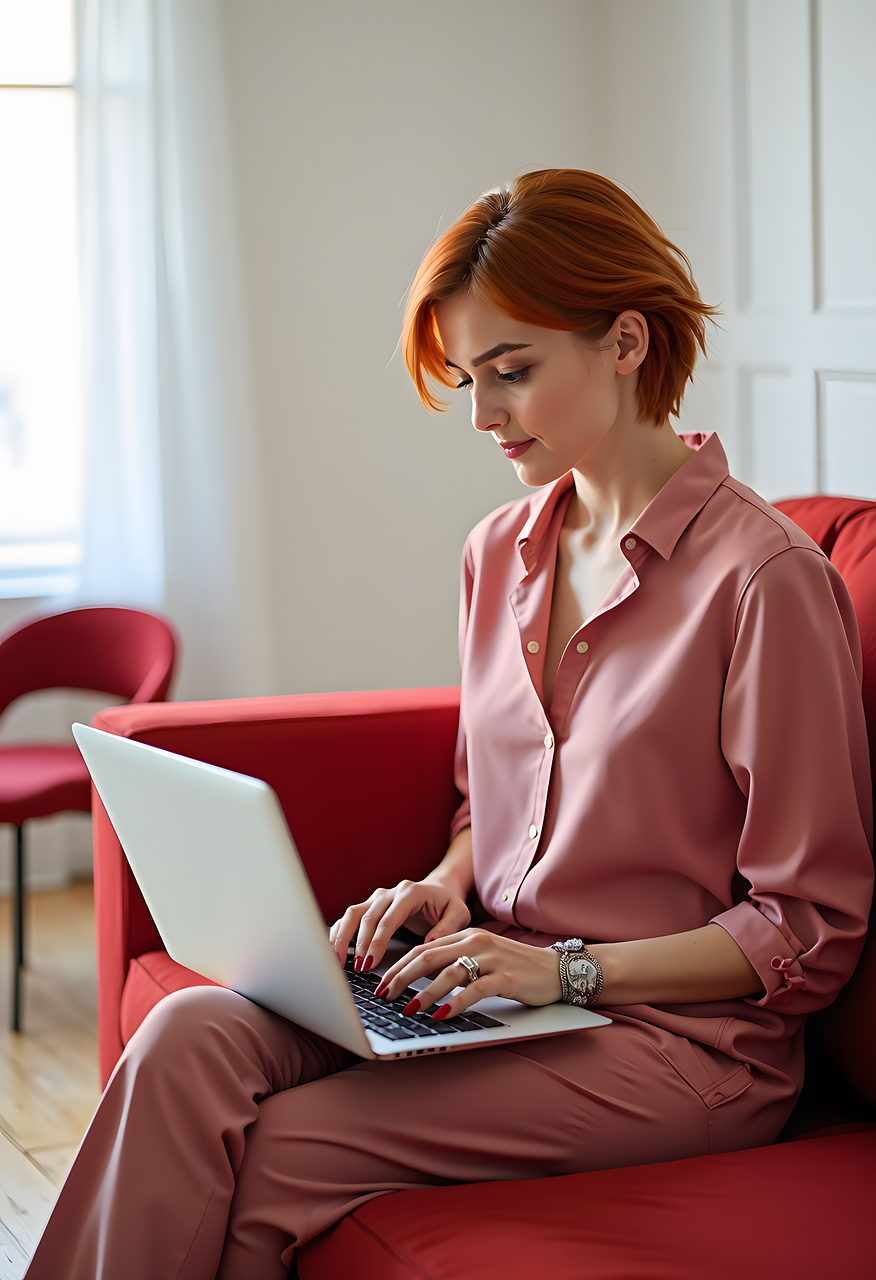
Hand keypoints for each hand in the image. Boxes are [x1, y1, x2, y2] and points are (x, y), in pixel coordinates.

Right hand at [329, 880, 470, 970]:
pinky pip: (350, 916)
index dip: (377, 941)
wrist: (440, 889)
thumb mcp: (459, 914)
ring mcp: (378, 897)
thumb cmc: (449, 904)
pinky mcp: (371, 905)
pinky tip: (335, 950)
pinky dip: (340, 931)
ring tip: (339, 961)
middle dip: (360, 944)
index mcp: (410, 892)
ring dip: (343, 937)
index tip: (371, 963)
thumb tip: (428, 943)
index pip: (389, 918)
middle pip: (368, 916)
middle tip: (358, 968)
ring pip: (353, 914)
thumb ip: (447, 927)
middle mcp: (391, 892)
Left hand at [374, 928, 562, 1017]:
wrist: (556, 969)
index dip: (399, 965)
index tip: (381, 982)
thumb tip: (421, 979)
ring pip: (449, 972)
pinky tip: (441, 1015)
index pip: (424, 947)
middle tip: (384, 995)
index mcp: (467, 935)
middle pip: (430, 956)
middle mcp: (476, 942)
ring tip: (408, 1009)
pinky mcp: (506, 976)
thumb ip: (456, 961)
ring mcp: (492, 958)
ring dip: (425, 992)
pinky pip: (475, 989)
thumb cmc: (516, 967)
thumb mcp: (482, 957)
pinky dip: (455, 1003)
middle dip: (402, 977)